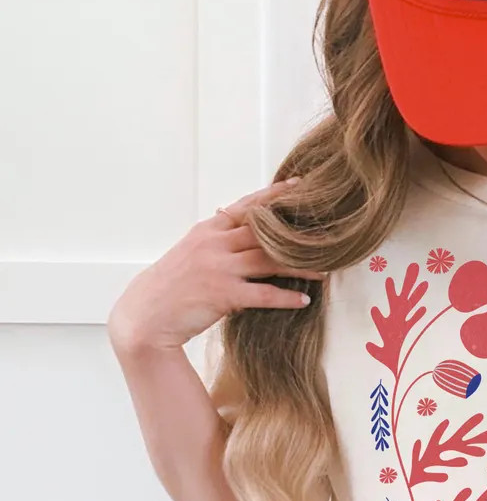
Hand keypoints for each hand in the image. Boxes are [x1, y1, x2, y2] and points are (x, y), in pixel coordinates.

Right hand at [107, 178, 325, 353]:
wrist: (146, 315)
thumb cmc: (172, 285)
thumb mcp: (192, 252)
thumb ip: (219, 240)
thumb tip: (247, 231)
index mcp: (209, 229)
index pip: (247, 206)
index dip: (274, 196)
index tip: (299, 185)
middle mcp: (214, 243)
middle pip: (265, 231)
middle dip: (297, 231)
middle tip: (327, 232)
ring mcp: (219, 267)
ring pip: (269, 260)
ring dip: (301, 266)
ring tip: (325, 271)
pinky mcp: (223, 294)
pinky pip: (264, 294)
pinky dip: (287, 297)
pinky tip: (304, 300)